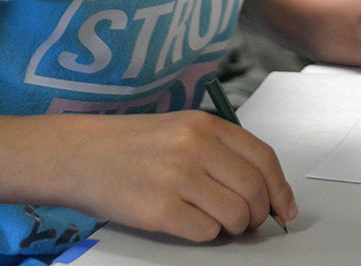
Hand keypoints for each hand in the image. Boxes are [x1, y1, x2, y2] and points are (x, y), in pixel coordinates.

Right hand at [66, 110, 296, 240]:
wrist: (75, 154)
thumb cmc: (129, 145)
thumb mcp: (179, 129)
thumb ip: (219, 151)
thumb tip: (262, 189)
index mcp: (204, 124)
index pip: (263, 158)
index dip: (280, 188)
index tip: (284, 208)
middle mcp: (194, 147)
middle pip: (254, 190)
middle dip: (258, 214)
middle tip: (249, 223)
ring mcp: (177, 178)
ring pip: (234, 215)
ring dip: (233, 228)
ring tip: (217, 224)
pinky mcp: (159, 210)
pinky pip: (205, 233)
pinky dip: (205, 235)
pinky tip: (188, 224)